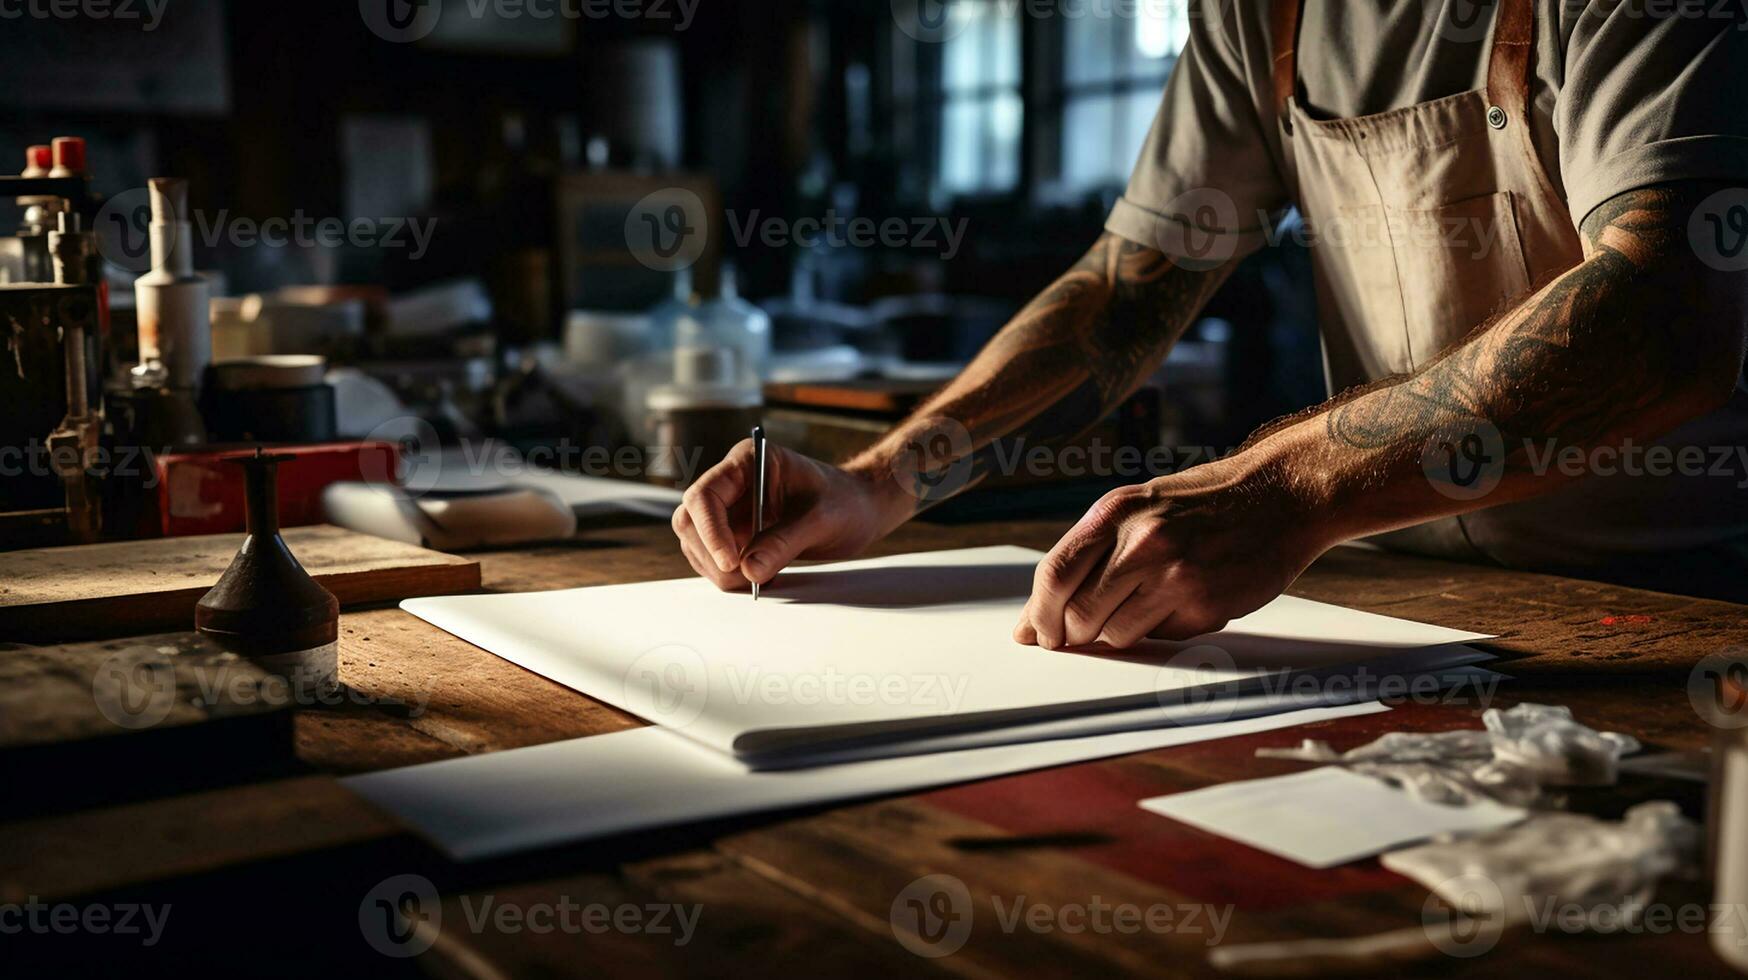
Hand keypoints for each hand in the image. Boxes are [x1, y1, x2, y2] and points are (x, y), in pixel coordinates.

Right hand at [672, 440, 908, 590]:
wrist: (860, 510)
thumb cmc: (846, 502)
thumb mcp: (823, 520)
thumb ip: (786, 542)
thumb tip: (750, 570)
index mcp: (748, 462)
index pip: (706, 495)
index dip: (710, 530)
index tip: (732, 562)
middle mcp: (731, 483)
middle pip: (691, 520)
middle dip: (712, 555)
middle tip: (746, 579)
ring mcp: (729, 510)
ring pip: (697, 544)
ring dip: (719, 570)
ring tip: (761, 579)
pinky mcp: (734, 534)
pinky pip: (714, 559)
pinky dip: (730, 576)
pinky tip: (761, 578)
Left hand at [1014, 459, 1328, 649]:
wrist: (1280, 495)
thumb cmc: (1203, 504)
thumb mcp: (1139, 506)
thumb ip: (1091, 552)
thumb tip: (1041, 610)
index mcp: (1116, 512)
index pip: (1054, 575)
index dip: (1038, 614)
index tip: (1035, 634)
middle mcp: (1142, 541)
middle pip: (1078, 614)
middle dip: (1073, 633)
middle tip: (1082, 633)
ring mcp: (1176, 575)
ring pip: (1116, 634)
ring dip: (1121, 631)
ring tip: (1147, 603)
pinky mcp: (1206, 604)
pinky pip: (1162, 638)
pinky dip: (1163, 629)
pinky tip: (1183, 600)